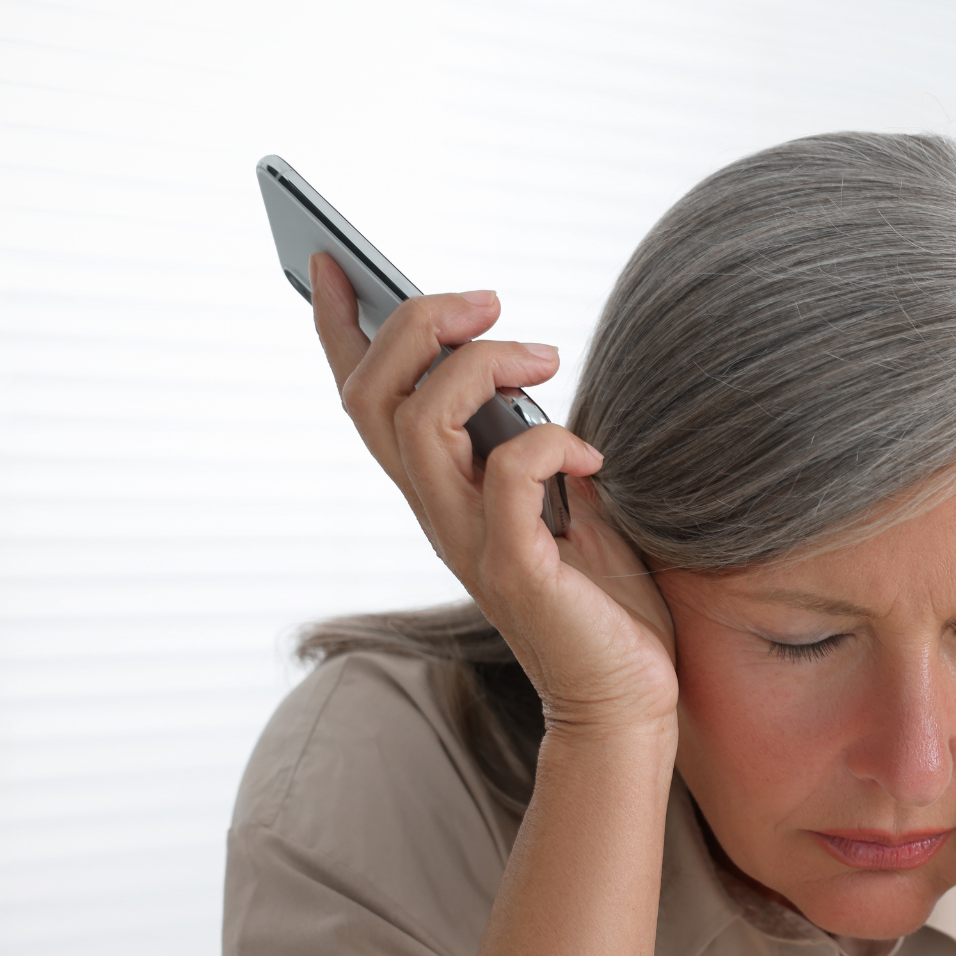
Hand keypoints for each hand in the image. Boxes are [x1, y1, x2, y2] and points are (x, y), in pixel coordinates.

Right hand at [309, 253, 676, 733]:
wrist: (627, 696)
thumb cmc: (602, 598)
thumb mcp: (563, 497)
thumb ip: (534, 441)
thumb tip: (529, 367)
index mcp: (440, 490)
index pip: (364, 399)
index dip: (337, 328)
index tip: (328, 259)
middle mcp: (437, 513)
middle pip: (374, 396)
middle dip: (417, 323)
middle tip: (490, 303)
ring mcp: (469, 543)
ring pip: (421, 423)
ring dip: (481, 366)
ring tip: (546, 359)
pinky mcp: (515, 572)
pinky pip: (506, 482)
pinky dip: (548, 446)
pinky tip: (591, 457)